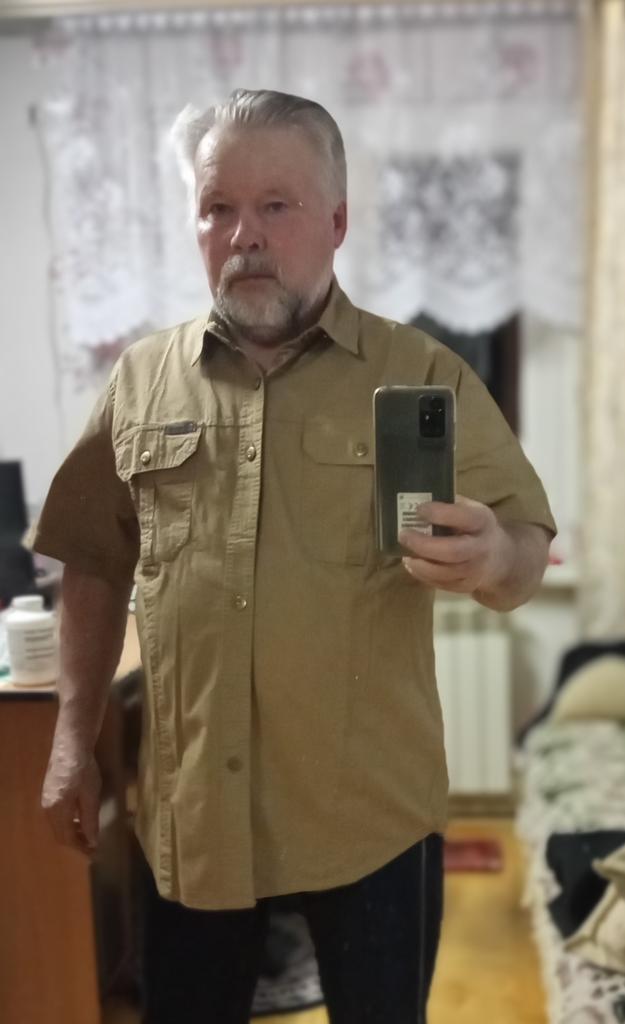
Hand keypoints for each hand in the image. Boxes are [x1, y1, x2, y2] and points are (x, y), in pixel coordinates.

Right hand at [41, 734, 100, 857]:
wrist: (71, 746)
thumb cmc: (84, 770)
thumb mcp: (91, 796)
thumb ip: (90, 820)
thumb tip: (92, 842)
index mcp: (58, 811)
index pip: (67, 838)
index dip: (80, 848)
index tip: (92, 854)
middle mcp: (47, 808)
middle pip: (60, 834)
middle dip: (75, 843)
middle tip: (91, 848)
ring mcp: (46, 800)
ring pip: (57, 826)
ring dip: (71, 834)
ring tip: (87, 836)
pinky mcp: (48, 794)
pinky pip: (56, 817)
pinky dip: (67, 823)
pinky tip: (79, 819)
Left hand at [399, 495, 512, 595]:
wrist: (498, 558)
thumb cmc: (475, 527)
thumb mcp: (470, 510)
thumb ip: (449, 505)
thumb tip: (417, 499)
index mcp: (482, 521)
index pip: (463, 517)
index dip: (440, 514)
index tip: (418, 509)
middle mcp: (481, 547)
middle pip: (453, 551)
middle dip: (424, 545)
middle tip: (403, 535)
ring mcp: (475, 570)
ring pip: (446, 572)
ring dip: (421, 564)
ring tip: (405, 554)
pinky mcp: (466, 586)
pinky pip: (441, 584)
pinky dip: (423, 575)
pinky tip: (412, 564)